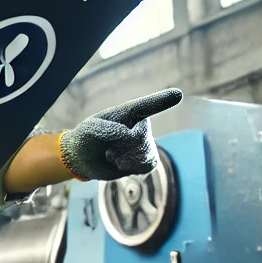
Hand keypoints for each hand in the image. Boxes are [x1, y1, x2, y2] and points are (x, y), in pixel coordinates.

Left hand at [59, 88, 181, 180]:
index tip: (178, 94)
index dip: (162, 100)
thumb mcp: (91, 130)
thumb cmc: (86, 138)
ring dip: (125, 159)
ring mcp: (144, 142)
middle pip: (141, 138)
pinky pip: (149, 165)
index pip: (147, 105)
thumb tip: (131, 136)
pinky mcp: (145, 159)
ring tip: (112, 155)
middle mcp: (140, 125)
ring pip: (146, 153)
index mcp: (127, 112)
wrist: (84, 159)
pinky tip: (121, 164)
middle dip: (122, 147)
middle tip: (107, 148)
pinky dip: (133, 168)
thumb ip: (110, 130)